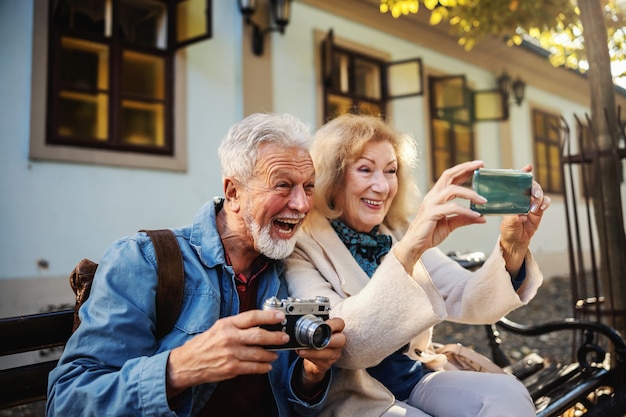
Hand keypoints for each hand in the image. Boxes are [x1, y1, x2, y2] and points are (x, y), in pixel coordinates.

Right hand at [165, 310, 289, 397]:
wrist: (187, 363)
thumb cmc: (205, 344)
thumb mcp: (219, 327)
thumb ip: (238, 325)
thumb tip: (260, 324)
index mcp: (227, 324)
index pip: (252, 317)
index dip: (269, 316)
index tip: (280, 316)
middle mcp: (229, 337)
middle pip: (259, 335)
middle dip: (276, 337)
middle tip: (284, 338)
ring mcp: (231, 354)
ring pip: (259, 353)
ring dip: (271, 354)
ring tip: (275, 354)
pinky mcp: (231, 368)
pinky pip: (253, 368)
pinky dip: (263, 367)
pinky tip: (267, 366)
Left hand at [293, 318, 345, 394]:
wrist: (313, 361)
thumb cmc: (314, 342)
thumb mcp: (314, 332)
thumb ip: (310, 326)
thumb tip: (295, 321)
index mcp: (336, 330)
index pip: (340, 324)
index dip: (333, 323)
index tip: (323, 324)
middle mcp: (338, 342)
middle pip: (341, 340)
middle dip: (329, 339)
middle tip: (316, 339)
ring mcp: (334, 354)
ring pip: (328, 353)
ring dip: (313, 351)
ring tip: (301, 349)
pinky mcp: (327, 363)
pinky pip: (320, 361)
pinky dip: (309, 356)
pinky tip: (302, 353)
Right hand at [393, 160, 487, 272]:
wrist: (415, 246)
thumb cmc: (428, 234)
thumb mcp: (450, 224)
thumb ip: (464, 219)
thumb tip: (481, 217)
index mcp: (436, 196)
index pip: (450, 177)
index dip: (463, 169)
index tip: (478, 165)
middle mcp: (433, 196)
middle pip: (448, 175)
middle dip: (465, 168)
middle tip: (480, 165)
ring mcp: (431, 204)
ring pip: (452, 190)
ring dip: (470, 193)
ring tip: (483, 201)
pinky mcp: (431, 213)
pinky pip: (452, 208)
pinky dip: (466, 211)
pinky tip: (476, 216)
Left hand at [499, 164, 550, 275]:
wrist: (515, 241)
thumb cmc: (508, 230)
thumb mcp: (508, 223)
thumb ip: (515, 217)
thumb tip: (521, 214)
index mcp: (511, 197)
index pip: (517, 182)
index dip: (522, 173)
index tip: (528, 168)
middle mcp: (521, 198)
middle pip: (531, 185)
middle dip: (534, 187)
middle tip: (533, 194)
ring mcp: (531, 203)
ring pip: (539, 193)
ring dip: (539, 198)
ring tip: (534, 207)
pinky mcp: (539, 211)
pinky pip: (545, 203)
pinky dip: (545, 203)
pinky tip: (541, 208)